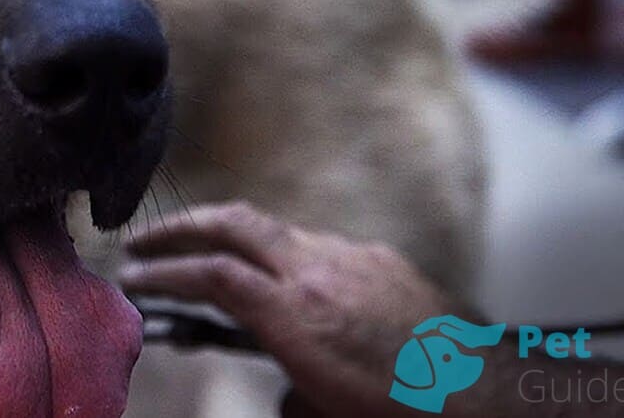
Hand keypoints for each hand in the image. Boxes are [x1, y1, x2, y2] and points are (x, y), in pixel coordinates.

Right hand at [119, 201, 462, 417]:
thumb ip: (288, 390)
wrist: (490, 396)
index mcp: (296, 314)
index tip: (133, 277)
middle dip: (181, 226)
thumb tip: (287, 386)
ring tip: (214, 263)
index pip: (211, 276)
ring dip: (236, 240)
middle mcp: (319, 272)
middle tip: (145, 240)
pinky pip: (322, 247)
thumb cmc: (405, 411)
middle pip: (233, 223)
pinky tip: (295, 287)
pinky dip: (290, 258)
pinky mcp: (383, 259)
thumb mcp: (325, 412)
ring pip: (277, 230)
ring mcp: (354, 257)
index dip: (164, 272)